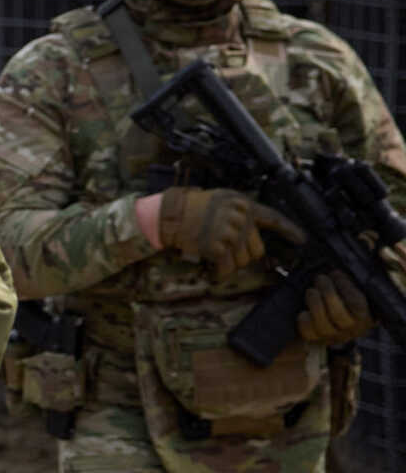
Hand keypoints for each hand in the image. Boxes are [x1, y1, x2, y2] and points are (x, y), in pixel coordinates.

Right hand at [157, 187, 301, 281]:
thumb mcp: (222, 200)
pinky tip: (211, 266)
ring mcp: (229, 232)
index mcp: (244, 204)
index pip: (273, 218)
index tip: (303, 240)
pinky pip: (227, 267)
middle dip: (243, 254)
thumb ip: (241, 214)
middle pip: (257, 249)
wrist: (170, 214)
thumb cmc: (194, 208)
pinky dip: (220, 271)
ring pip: (243, 260)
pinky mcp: (217, 247)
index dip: (290, 230)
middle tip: (226, 250)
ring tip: (214, 253)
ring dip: (230, 262)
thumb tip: (254, 236)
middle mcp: (240, 218)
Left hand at [300, 270, 373, 344]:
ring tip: (311, 290)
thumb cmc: (346, 300)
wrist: (335, 321)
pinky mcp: (316, 340)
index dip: (344, 286)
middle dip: (327, 293)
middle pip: (338, 314)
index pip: (356, 303)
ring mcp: (333, 337)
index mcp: (365, 317)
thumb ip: (348, 283)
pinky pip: (308, 333)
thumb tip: (336, 271)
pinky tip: (304, 311)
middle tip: (321, 278)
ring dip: (315, 304)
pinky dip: (304, 320)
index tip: (335, 273)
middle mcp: (351, 330)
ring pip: (322, 325)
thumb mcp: (354, 291)